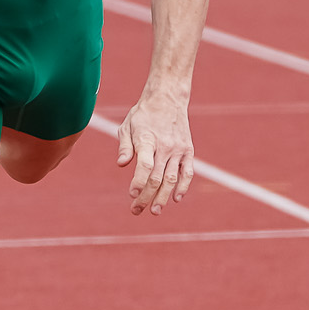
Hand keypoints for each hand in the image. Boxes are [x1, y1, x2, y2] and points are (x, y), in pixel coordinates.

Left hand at [115, 90, 193, 215]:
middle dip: (146, 197)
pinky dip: (183, 187)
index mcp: (147, 140)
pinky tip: (176, 199)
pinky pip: (187, 172)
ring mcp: (178, 149)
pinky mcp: (188, 151)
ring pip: (171, 179)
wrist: (167, 98)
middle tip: (136, 210)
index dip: (138, 182)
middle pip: (156, 178)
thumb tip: (120, 164)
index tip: (132, 194)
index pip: (144, 166)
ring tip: (154, 211)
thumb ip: (124, 146)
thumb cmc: (143, 114)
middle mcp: (164, 146)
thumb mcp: (127, 125)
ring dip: (163, 197)